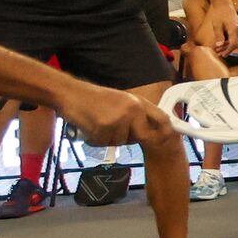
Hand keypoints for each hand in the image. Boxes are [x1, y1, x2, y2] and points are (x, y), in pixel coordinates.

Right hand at [63, 82, 177, 154]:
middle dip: (128, 136)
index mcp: (138, 102)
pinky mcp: (104, 128)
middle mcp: (132, 110)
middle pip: (141, 136)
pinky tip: (89, 126)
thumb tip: (148, 132)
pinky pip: (104, 143)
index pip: (161, 119)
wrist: (70, 94)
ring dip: (108, 137)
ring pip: (120, 142)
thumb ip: (136, 115)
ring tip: (97, 122)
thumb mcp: (121, 101)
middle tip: (111, 125)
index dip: (166, 131)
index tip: (166, 139)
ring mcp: (118, 119)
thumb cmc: (93, 99)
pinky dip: (95, 139)